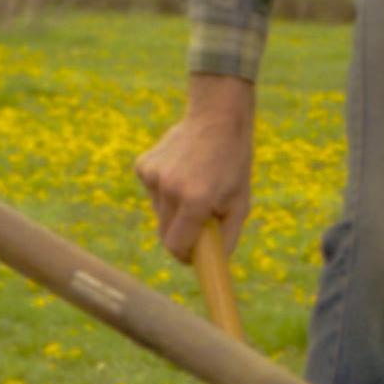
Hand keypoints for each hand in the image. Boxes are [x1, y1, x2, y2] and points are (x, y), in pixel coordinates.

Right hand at [136, 89, 255, 259]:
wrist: (217, 119)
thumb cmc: (233, 164)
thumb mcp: (241, 203)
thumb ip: (227, 238)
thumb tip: (213, 265)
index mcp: (196, 200)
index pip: (176, 246)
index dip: (185, 255)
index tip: (192, 255)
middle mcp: (170, 189)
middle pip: (164, 234)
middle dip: (180, 234)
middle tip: (198, 221)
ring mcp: (153, 176)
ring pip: (159, 212)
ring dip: (174, 209)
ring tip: (194, 185)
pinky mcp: (143, 166)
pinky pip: (153, 192)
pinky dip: (165, 190)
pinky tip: (180, 171)